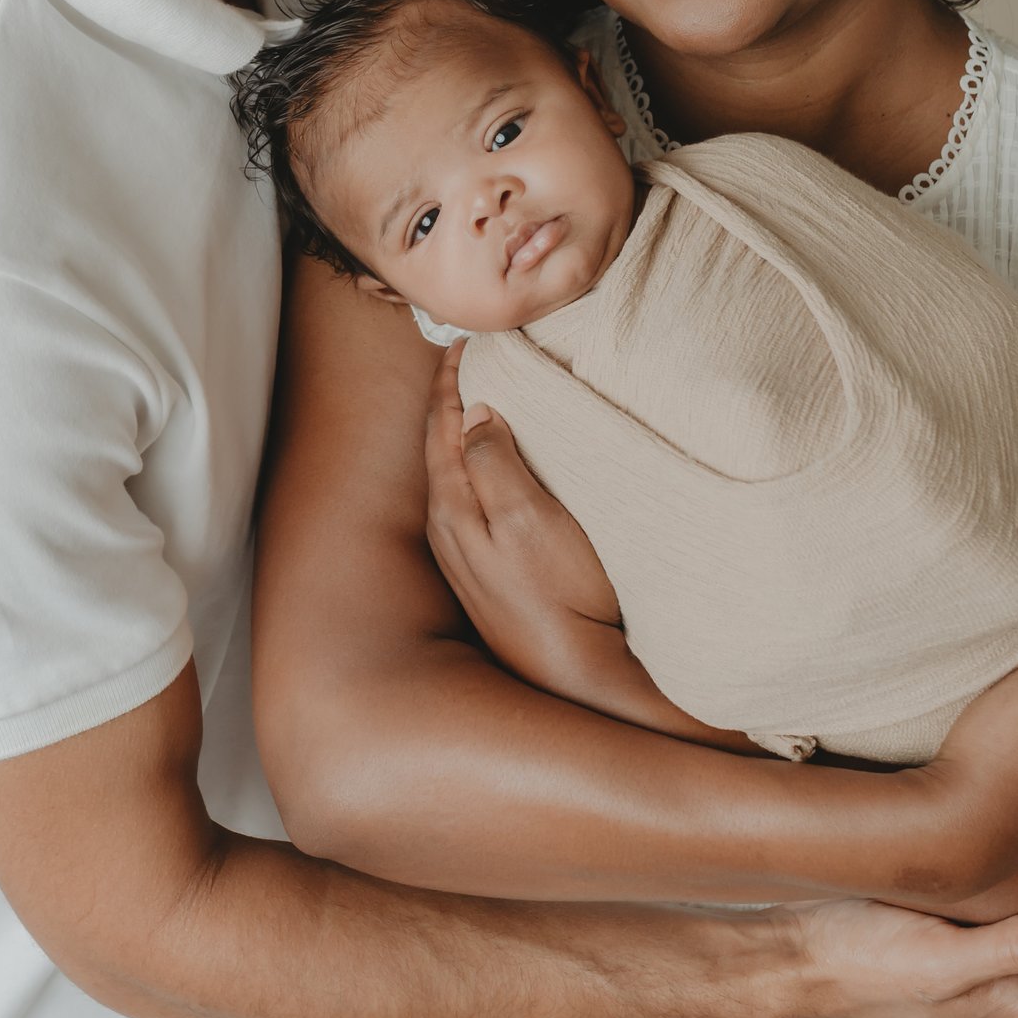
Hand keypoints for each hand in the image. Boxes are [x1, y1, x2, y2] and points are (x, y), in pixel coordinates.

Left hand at [421, 342, 623, 696]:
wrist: (575, 675)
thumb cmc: (560, 596)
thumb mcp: (529, 521)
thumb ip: (497, 464)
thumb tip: (479, 415)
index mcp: (452, 508)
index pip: (442, 425)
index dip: (451, 380)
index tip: (465, 342)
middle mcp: (449, 529)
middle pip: (442, 445)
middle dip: (453, 399)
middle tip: (471, 358)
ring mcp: (467, 553)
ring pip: (456, 471)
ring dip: (467, 430)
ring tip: (487, 396)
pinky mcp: (490, 571)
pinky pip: (474, 495)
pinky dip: (482, 462)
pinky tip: (501, 462)